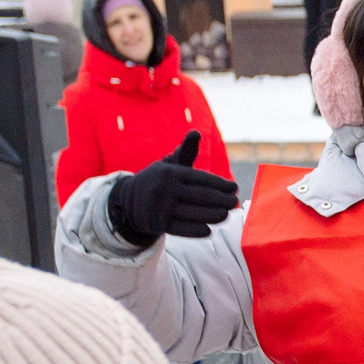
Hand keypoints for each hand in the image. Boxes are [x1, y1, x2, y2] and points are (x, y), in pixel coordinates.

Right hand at [106, 130, 239, 248]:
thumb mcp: (170, 165)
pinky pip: (181, 229)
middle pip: (200, 196)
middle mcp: (165, 188)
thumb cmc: (159, 181)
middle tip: (235, 202)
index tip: (235, 187)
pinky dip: (195, 230)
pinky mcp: (157, 223)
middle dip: (221, 200)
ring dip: (213, 215)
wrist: (128, 201)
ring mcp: (160, 207)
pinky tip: (208, 230)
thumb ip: (186, 152)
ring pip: (193, 213)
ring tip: (226, 215)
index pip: (201, 178)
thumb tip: (196, 132)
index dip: (220, 184)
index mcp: (171, 172)